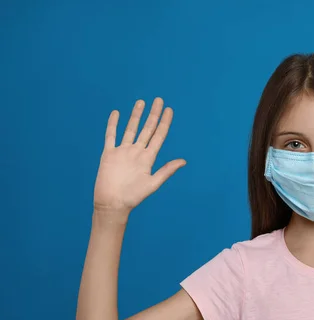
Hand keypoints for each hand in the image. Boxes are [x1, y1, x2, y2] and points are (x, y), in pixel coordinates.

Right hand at [93, 97, 185, 212]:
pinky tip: (116, 113)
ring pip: (130, 129)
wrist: (112, 204)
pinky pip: (111, 136)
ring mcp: (123, 152)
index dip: (164, 123)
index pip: (159, 136)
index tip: (169, 110)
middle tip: (159, 100)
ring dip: (136, 115)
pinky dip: (113, 124)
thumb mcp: (153, 183)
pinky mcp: (109, 154)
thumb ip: (167, 170)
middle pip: (147, 129)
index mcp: (148, 158)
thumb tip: (183, 161)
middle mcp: (136, 152)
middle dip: (153, 114)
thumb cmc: (133, 197)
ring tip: (141, 102)